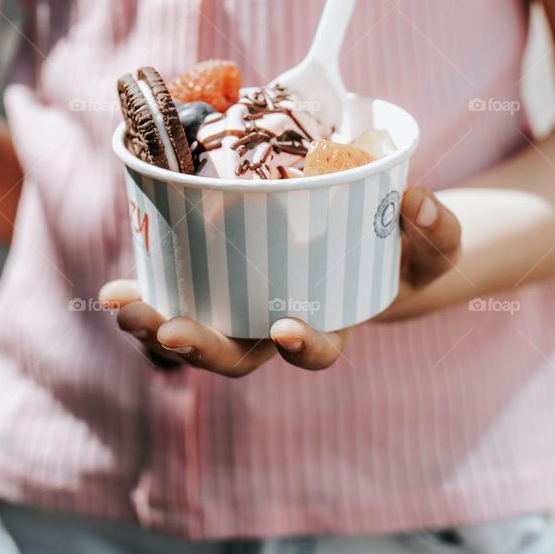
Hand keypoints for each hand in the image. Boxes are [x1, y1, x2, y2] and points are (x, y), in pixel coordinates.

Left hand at [99, 186, 460, 375]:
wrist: (371, 241)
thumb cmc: (405, 249)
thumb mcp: (433, 241)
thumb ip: (436, 228)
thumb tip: (416, 200)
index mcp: (333, 320)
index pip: (316, 348)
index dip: (305, 346)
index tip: (289, 328)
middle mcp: (279, 324)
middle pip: (237, 353)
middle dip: (199, 347)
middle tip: (168, 330)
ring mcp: (244, 304)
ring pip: (196, 327)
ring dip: (154, 321)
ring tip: (117, 301)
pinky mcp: (218, 276)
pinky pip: (180, 289)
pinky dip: (149, 288)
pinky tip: (118, 282)